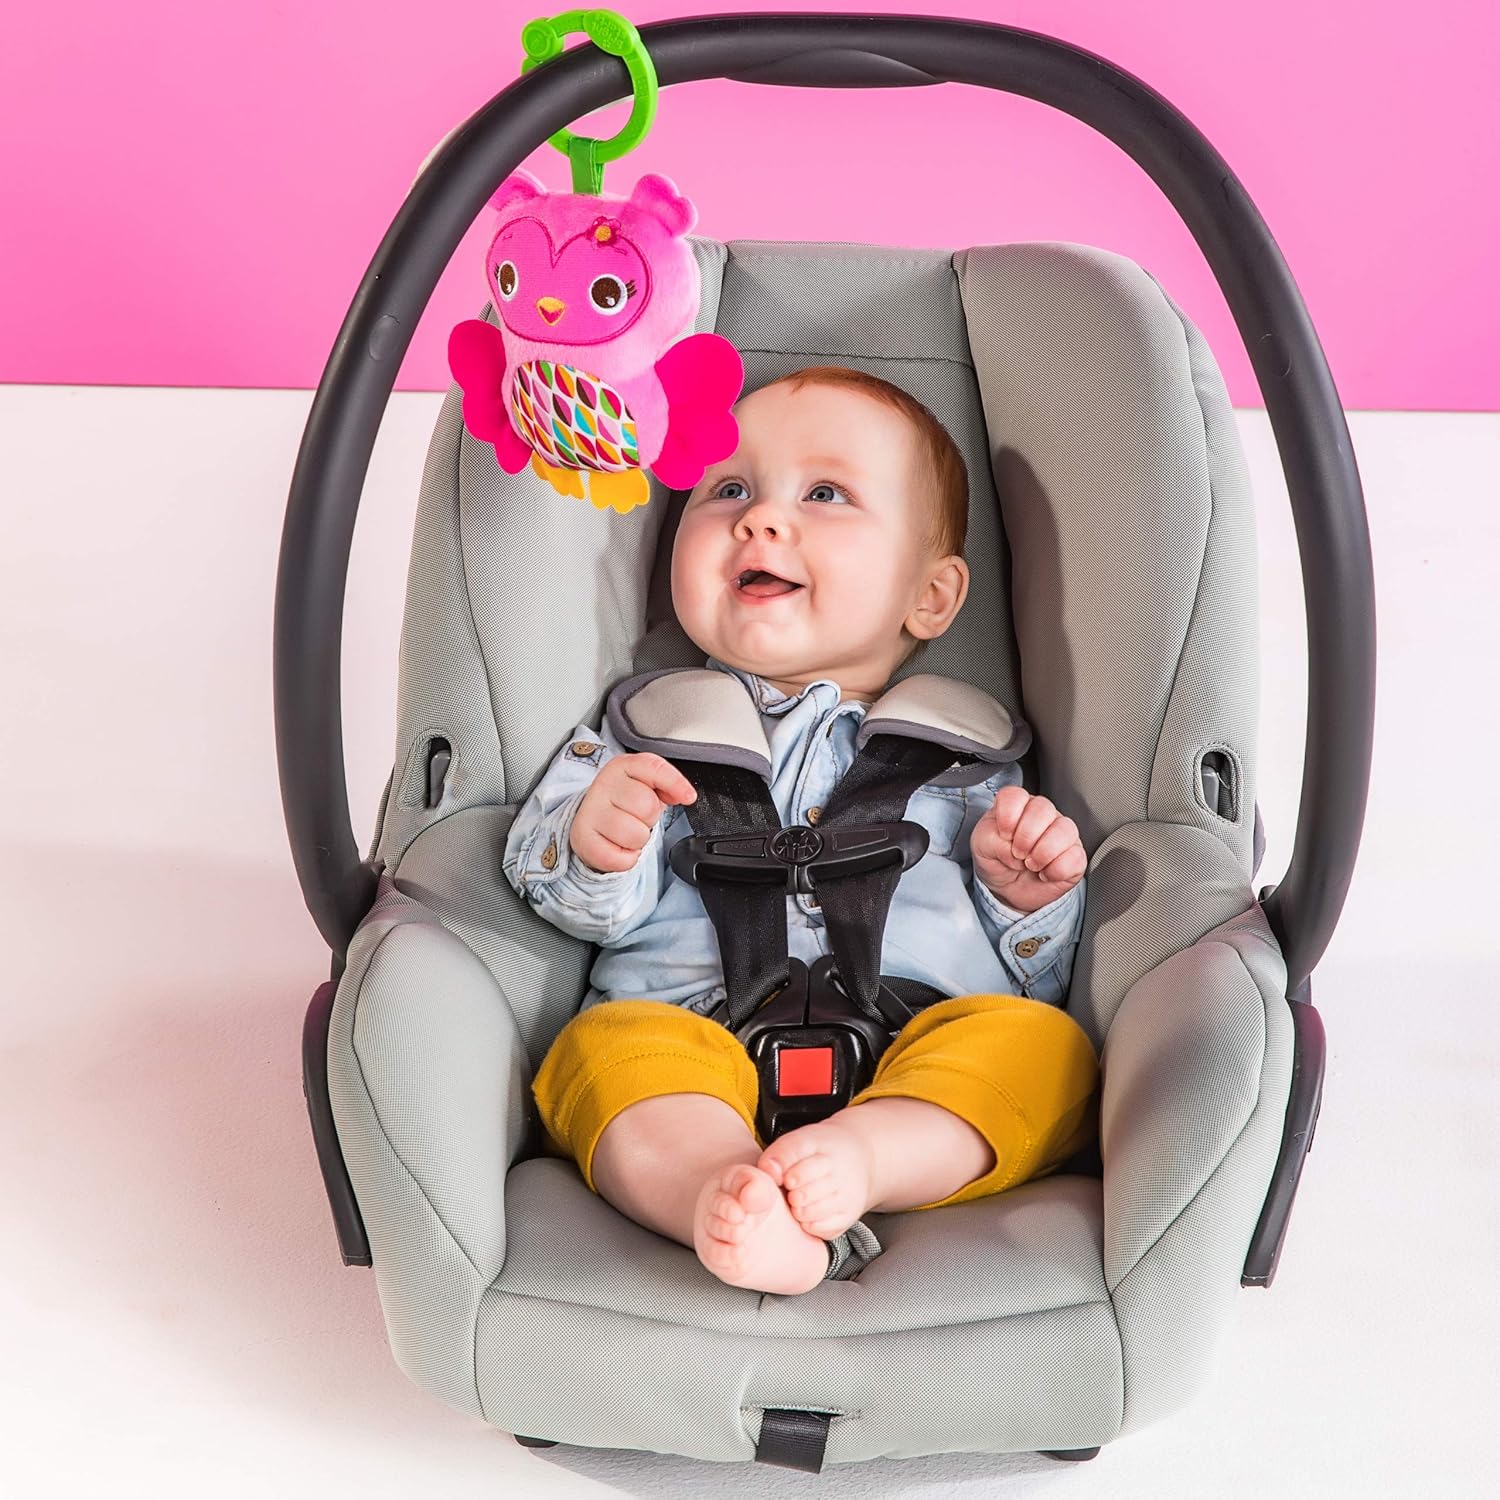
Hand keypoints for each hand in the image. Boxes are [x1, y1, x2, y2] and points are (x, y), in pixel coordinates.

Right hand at [569, 753, 697, 873]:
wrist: (591, 821)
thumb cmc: (624, 803)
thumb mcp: (646, 785)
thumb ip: (666, 784)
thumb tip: (684, 794)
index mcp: (620, 767)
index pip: (653, 767)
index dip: (675, 783)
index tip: (688, 797)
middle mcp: (603, 785)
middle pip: (648, 806)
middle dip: (650, 818)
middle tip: (638, 817)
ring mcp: (590, 812)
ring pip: (636, 835)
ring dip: (638, 840)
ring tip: (627, 832)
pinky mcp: (583, 839)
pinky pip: (622, 859)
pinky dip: (626, 859)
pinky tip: (618, 846)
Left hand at [970, 786, 1085, 913]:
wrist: (1009, 891)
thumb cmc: (998, 860)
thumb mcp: (981, 847)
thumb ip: (990, 839)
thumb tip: (1010, 847)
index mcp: (1017, 806)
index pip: (1016, 795)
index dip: (1008, 816)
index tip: (1004, 834)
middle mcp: (1042, 814)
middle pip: (1042, 808)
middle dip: (1025, 836)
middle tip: (1017, 852)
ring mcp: (1062, 833)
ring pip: (1064, 829)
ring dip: (1042, 853)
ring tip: (1030, 864)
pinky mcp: (1076, 856)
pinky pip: (1074, 857)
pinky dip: (1055, 871)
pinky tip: (1045, 873)